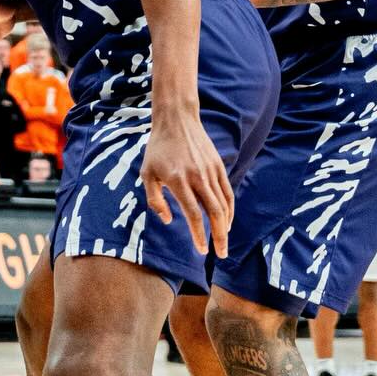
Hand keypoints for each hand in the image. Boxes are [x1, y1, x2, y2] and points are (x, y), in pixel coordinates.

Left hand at [140, 112, 233, 257]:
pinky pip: (227, 193)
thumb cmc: (157, 149)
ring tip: (223, 241)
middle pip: (214, 213)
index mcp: (178, 180)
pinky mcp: (218, 166)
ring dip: (226, 226)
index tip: (202, 250)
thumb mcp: (147, 173)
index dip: (199, 235)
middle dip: (219, 237)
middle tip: (220, 254)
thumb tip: (169, 221)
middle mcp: (197, 177)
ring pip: (224, 205)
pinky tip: (226, 221)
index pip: (194, 214)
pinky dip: (229, 210)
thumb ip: (155, 200)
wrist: (176, 120)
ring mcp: (210, 171)